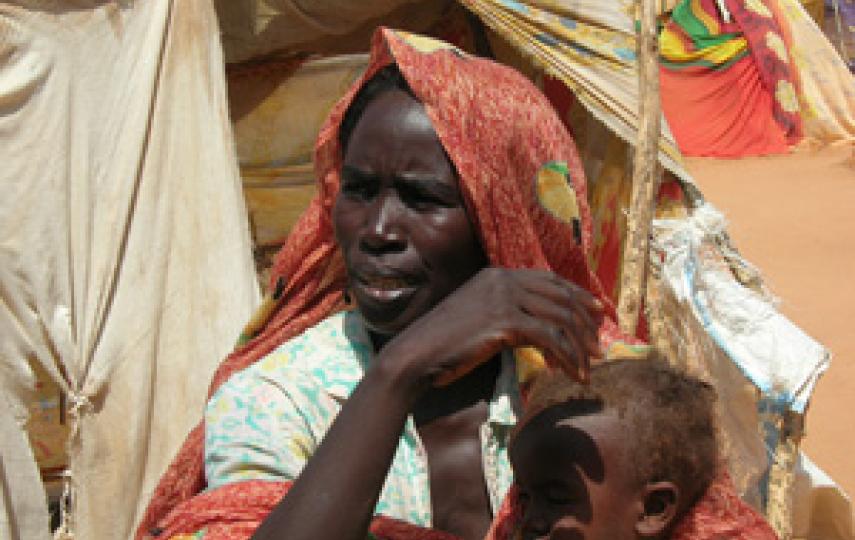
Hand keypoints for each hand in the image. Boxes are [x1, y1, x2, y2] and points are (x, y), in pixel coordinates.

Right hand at [378, 267, 603, 392]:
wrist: (414, 356)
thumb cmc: (442, 346)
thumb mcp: (476, 319)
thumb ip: (504, 315)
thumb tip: (534, 330)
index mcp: (495, 275)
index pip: (549, 280)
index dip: (578, 296)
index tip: (598, 314)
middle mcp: (502, 280)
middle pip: (560, 296)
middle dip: (586, 321)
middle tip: (599, 347)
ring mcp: (503, 298)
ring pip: (560, 317)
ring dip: (580, 344)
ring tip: (590, 366)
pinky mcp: (504, 321)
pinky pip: (549, 338)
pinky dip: (566, 357)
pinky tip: (572, 374)